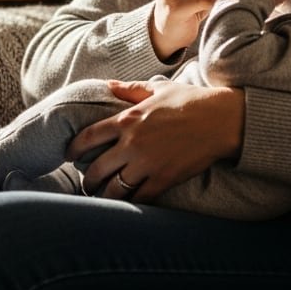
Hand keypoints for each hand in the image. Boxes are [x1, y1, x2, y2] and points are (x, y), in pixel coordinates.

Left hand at [68, 79, 243, 202]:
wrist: (222, 120)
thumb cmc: (190, 100)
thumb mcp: (157, 89)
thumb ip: (129, 89)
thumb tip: (107, 85)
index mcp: (127, 119)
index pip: (88, 137)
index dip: (73, 149)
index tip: (69, 155)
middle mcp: (132, 144)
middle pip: (96, 169)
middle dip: (87, 180)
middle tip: (86, 184)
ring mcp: (147, 164)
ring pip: (114, 190)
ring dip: (104, 196)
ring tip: (102, 198)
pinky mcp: (164, 179)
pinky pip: (138, 199)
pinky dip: (130, 203)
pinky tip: (127, 204)